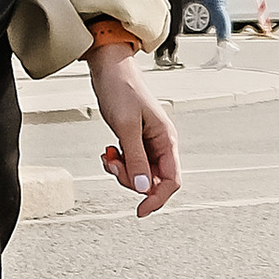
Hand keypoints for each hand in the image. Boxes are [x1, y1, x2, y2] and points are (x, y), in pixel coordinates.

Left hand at [87, 40, 179, 217]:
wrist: (109, 67)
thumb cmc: (121, 89)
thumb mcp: (126, 126)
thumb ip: (135, 158)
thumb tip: (142, 189)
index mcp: (166, 139)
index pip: (171, 180)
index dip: (157, 198)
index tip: (140, 210)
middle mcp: (160, 143)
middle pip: (153, 179)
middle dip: (131, 179)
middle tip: (113, 164)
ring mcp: (147, 142)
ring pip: (139, 173)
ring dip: (122, 171)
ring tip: (108, 156)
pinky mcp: (134, 139)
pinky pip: (130, 162)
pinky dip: (118, 163)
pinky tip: (107, 152)